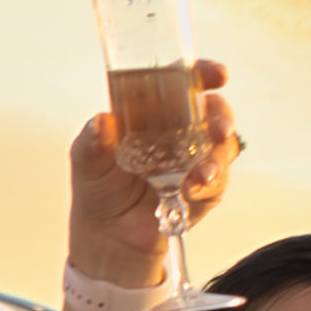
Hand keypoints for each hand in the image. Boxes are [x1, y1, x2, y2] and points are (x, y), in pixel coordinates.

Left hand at [60, 71, 235, 294]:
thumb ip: (92, 142)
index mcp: (154, 112)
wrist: (107, 236)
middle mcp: (180, 131)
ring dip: (218, 157)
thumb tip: (101, 122)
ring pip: (223, 146)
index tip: (217, 75)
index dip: (203, 74)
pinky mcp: (204, 189)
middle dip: (222, 117)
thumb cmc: (97, 187)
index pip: (184, 83)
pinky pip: (218, 181)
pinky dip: (208, 185)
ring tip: (201, 174)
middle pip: (214, 111)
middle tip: (219, 129)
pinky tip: (189, 191)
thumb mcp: (87, 160)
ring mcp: (195, 159)